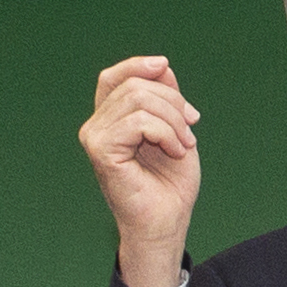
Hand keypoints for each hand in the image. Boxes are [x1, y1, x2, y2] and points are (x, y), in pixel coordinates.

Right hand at [84, 54, 202, 286]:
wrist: (167, 222)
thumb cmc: (170, 184)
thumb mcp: (175, 131)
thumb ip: (166, 99)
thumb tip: (162, 67)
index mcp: (111, 120)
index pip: (114, 77)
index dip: (137, 65)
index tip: (164, 65)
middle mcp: (97, 126)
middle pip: (135, 86)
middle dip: (173, 102)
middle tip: (192, 128)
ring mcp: (95, 137)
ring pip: (139, 100)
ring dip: (173, 120)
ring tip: (185, 144)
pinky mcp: (101, 150)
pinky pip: (139, 121)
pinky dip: (166, 132)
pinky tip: (176, 151)